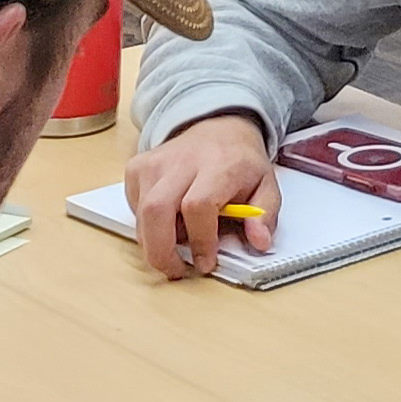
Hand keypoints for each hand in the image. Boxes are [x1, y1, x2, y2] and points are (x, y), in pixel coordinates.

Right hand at [122, 113, 281, 278]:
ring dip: (155, 241)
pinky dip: (147, 226)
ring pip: (142, 214)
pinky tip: (167, 222)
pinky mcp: (137, 168)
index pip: (198, 206)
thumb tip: (260, 242)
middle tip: (176, 270)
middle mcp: (182, 161)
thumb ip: (264, 215)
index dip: (200, 241)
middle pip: (157, 210)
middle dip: (161, 252)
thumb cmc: (239, 163)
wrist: (218, 130)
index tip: (206, 262)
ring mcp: (155, 163)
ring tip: (177, 244)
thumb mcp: (266, 186)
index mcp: (219, 166)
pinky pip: (134, 208)